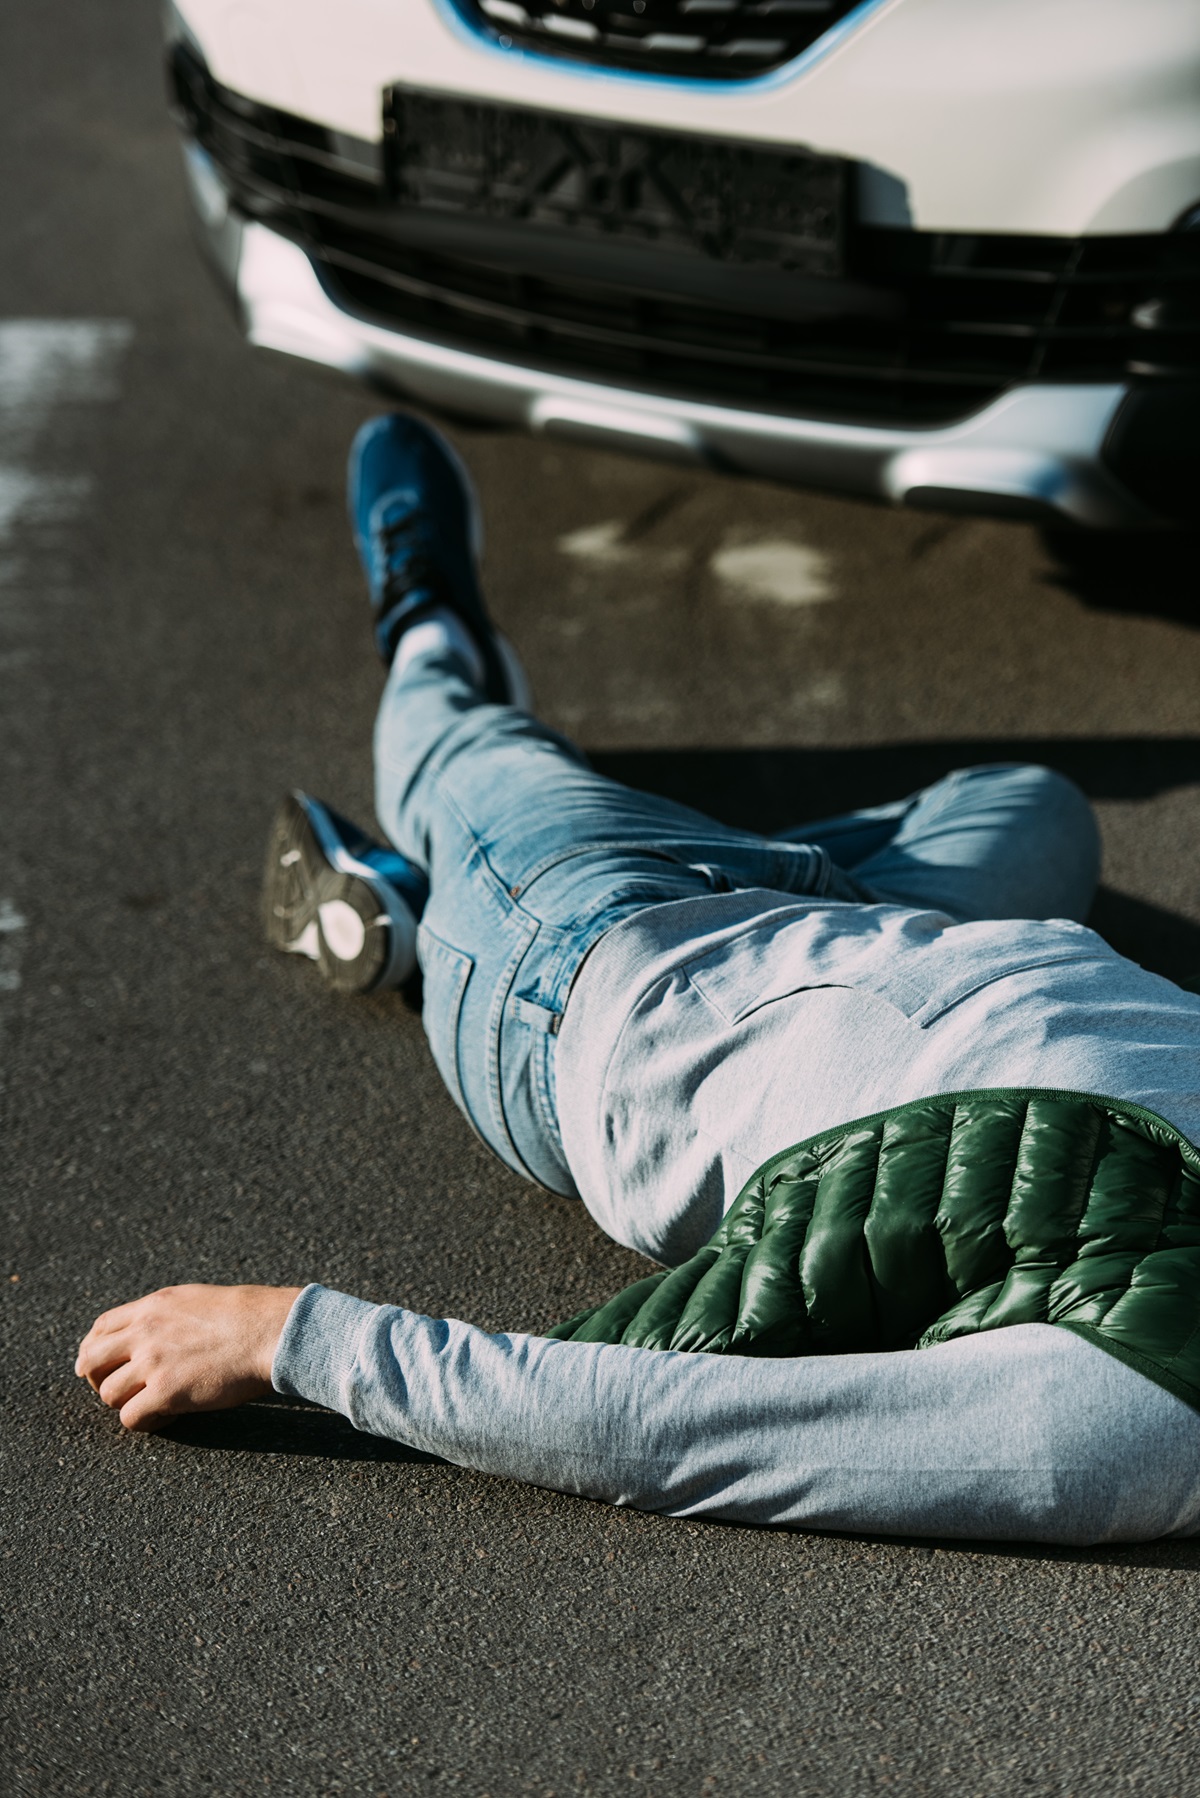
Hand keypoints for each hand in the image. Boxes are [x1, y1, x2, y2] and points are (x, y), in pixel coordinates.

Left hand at [75, 1283, 303, 1431]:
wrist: (271, 1332)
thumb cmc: (250, 1316)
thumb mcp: (197, 1300)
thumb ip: (169, 1314)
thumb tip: (160, 1330)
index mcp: (154, 1306)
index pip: (101, 1327)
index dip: (94, 1349)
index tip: (98, 1364)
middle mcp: (145, 1331)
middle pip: (91, 1360)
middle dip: (97, 1379)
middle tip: (117, 1391)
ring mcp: (152, 1362)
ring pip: (108, 1393)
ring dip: (126, 1402)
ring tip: (153, 1405)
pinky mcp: (165, 1392)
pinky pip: (130, 1417)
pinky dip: (145, 1422)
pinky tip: (167, 1417)